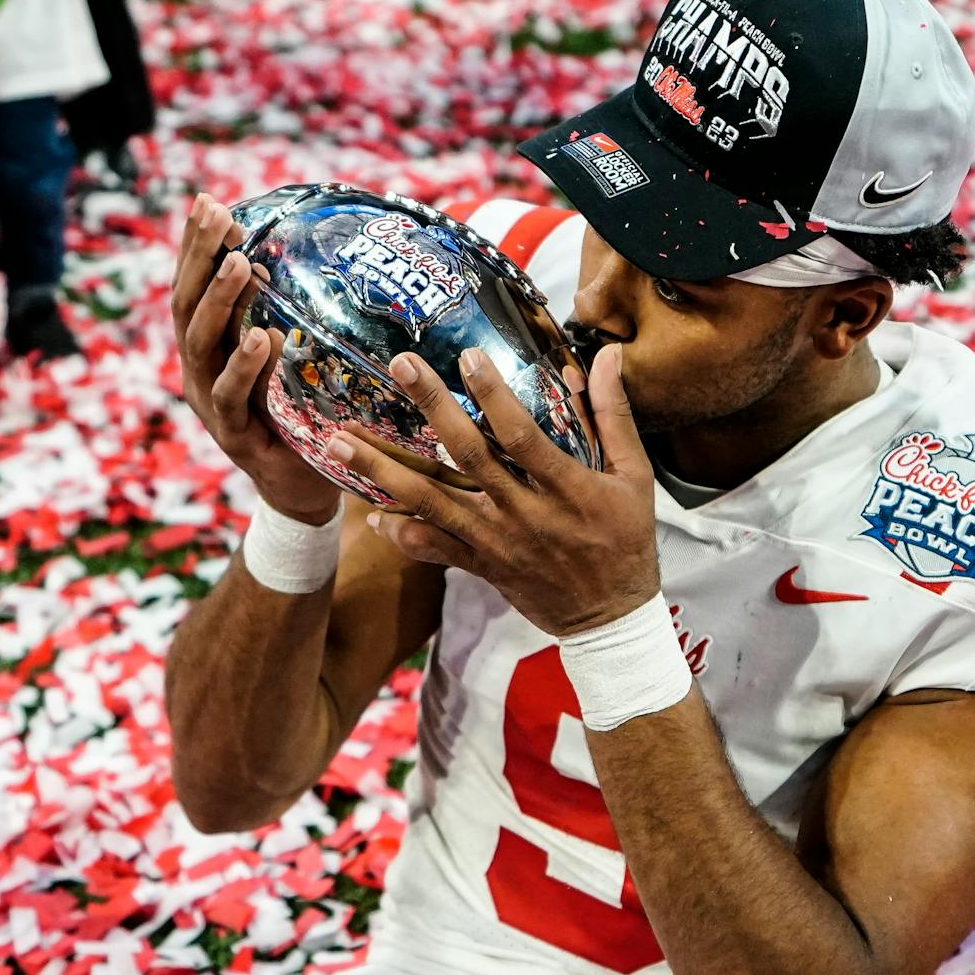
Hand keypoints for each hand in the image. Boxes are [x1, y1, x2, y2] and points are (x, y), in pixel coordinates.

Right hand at [173, 194, 342, 524]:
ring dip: (219, 303)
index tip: (208, 201)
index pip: (193, 287)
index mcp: (209, 348)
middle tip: (220, 217)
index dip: (195, 246)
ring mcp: (213, 406)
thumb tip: (323, 257)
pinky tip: (260, 339)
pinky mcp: (235, 438)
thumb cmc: (302, 413)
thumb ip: (292, 315)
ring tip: (236, 265)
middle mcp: (201, 372)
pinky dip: (244, 368)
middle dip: (200, 259)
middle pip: (188, 307)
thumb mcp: (293, 358)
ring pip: (202, 347)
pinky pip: (234, 399)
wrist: (303, 489)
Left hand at [328, 343, 659, 634]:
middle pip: (468, 457)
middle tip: (398, 366)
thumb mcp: (635, 477)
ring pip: (434, 502)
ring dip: (384, 471)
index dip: (494, 397)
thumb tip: (603, 356)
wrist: (609, 618)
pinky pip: (435, 548)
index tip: (467, 357)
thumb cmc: (625, 541)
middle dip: (431, 409)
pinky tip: (370, 513)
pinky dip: (402, 533)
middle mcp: (525, 513)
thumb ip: (614, 416)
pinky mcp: (482, 566)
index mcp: (567, 488)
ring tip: (339, 440)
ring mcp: (498, 542)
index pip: (523, 436)